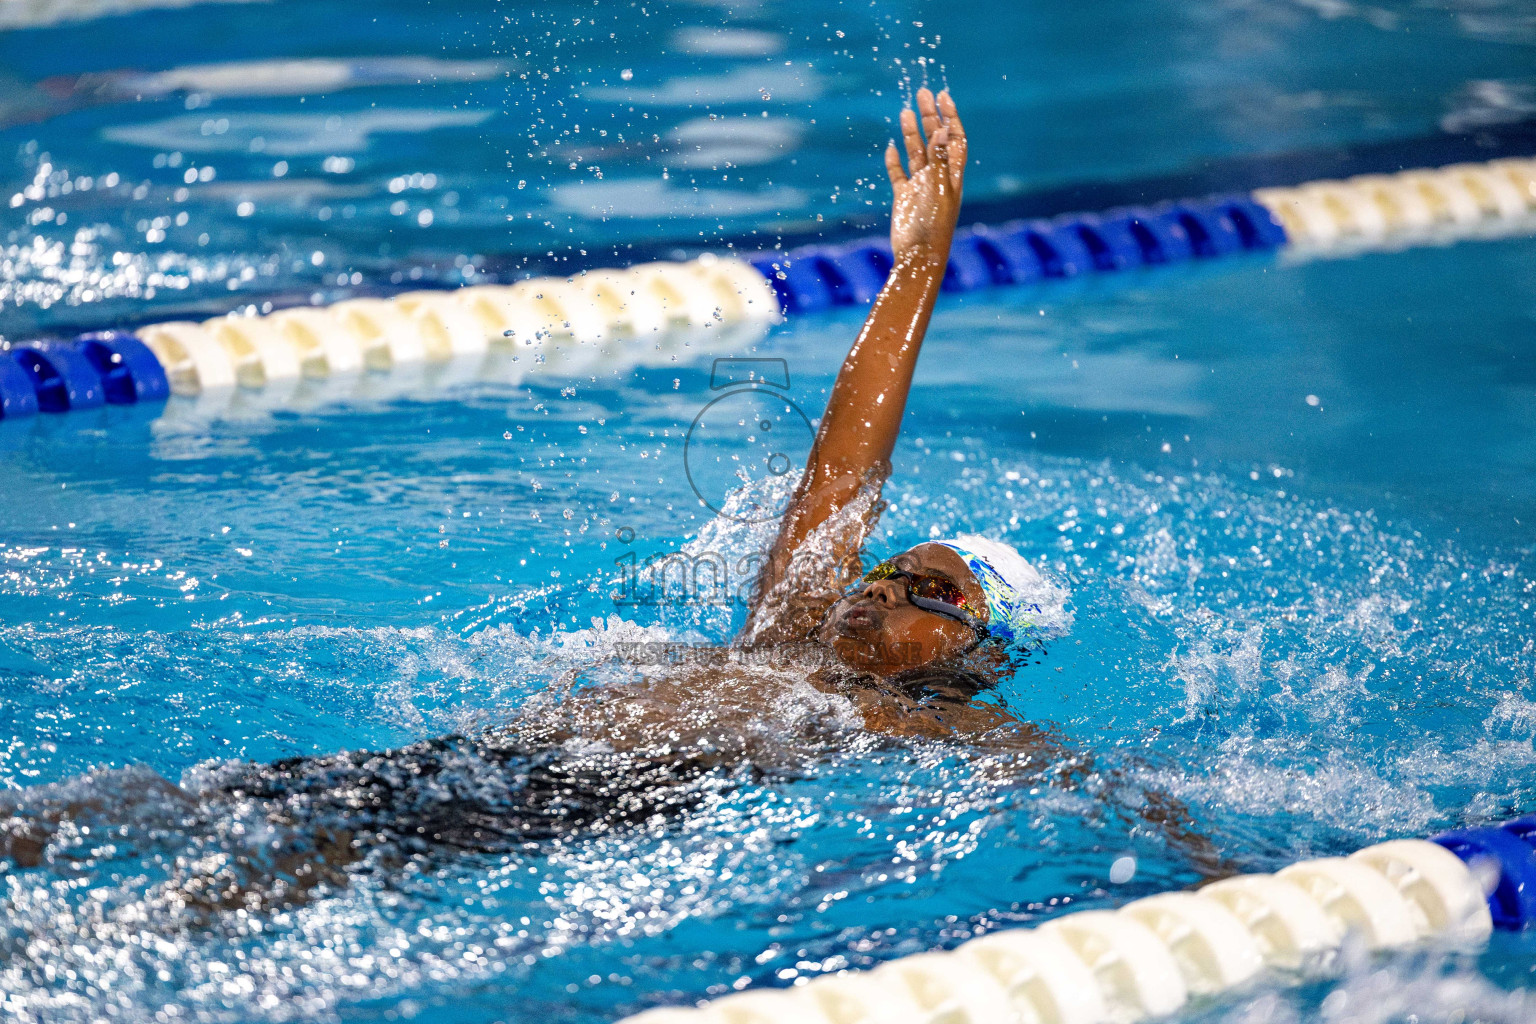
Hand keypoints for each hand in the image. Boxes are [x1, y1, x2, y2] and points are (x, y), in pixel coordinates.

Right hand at [885, 88, 966, 263]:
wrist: (917, 258)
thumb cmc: (933, 228)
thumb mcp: (938, 191)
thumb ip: (940, 160)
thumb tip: (942, 129)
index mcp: (952, 175)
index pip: (954, 139)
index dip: (950, 117)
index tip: (943, 96)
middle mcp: (938, 178)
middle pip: (935, 141)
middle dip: (930, 116)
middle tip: (922, 93)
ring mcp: (920, 188)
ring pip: (916, 154)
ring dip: (912, 133)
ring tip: (905, 112)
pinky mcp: (903, 199)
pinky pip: (899, 175)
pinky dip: (894, 161)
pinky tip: (890, 148)